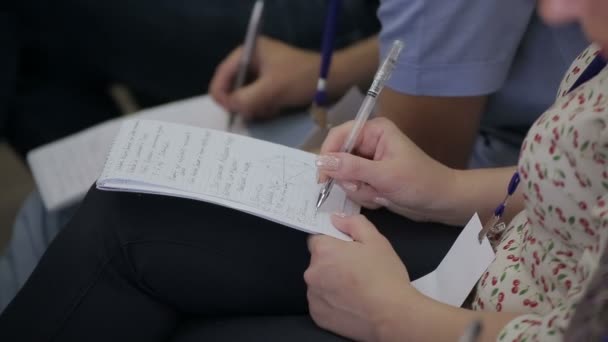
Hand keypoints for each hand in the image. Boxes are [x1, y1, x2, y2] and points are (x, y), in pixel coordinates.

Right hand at [209, 36, 319, 118]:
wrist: (332, 80)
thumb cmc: (301, 79)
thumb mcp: (271, 90)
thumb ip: (245, 98)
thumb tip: (229, 106)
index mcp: (249, 52)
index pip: (222, 74)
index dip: (221, 94)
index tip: (228, 111)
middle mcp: (252, 60)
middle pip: (232, 86)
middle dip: (241, 102)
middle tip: (253, 112)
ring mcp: (261, 72)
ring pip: (244, 96)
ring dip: (253, 106)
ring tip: (268, 109)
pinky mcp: (270, 83)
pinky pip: (256, 99)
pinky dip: (262, 107)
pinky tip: (274, 109)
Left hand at [305, 214, 413, 340]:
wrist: (392, 315)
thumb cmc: (384, 276)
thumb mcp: (375, 240)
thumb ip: (353, 223)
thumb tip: (337, 219)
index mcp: (323, 250)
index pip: (318, 239)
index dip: (335, 242)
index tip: (348, 250)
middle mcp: (312, 273)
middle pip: (319, 261)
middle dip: (333, 262)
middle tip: (356, 270)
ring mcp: (313, 296)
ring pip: (319, 283)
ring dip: (331, 283)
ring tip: (356, 289)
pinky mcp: (318, 315)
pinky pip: (321, 302)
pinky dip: (332, 302)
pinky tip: (351, 303)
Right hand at [317, 117, 455, 222]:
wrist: (441, 203)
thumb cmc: (419, 183)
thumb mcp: (385, 175)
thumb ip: (351, 168)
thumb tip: (322, 162)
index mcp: (374, 131)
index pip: (339, 136)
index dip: (328, 156)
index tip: (324, 178)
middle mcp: (368, 143)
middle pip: (339, 159)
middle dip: (351, 180)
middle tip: (369, 188)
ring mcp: (368, 162)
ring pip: (345, 178)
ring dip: (360, 191)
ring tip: (381, 194)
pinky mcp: (370, 178)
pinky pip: (353, 189)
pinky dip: (365, 197)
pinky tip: (382, 198)